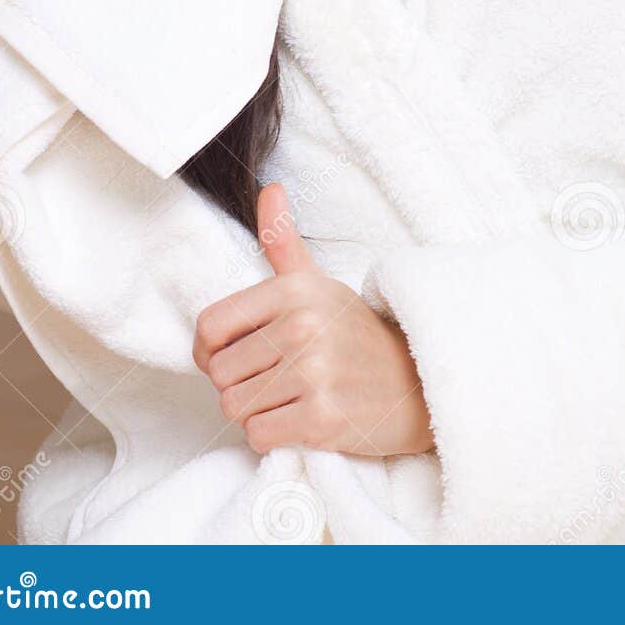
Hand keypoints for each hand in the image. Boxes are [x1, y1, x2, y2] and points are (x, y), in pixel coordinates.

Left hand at [192, 180, 435, 458]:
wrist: (415, 384)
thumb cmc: (355, 335)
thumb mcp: (319, 283)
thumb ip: (282, 240)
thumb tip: (269, 188)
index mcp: (294, 289)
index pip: (209, 326)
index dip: (209, 350)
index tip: (234, 355)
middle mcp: (302, 325)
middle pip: (219, 374)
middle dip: (239, 384)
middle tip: (275, 380)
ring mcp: (314, 371)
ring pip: (235, 406)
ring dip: (255, 411)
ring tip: (289, 398)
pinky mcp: (322, 417)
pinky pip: (258, 435)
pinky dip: (271, 436)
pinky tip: (298, 420)